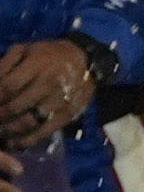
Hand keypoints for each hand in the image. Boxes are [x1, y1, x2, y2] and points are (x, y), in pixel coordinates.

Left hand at [0, 37, 96, 153]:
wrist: (87, 61)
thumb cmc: (50, 56)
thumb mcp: (28, 50)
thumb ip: (6, 62)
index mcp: (38, 65)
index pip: (8, 86)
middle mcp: (49, 84)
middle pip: (15, 107)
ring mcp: (59, 101)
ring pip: (27, 123)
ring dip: (9, 130)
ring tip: (1, 130)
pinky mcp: (67, 115)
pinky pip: (43, 133)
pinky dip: (26, 141)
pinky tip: (15, 142)